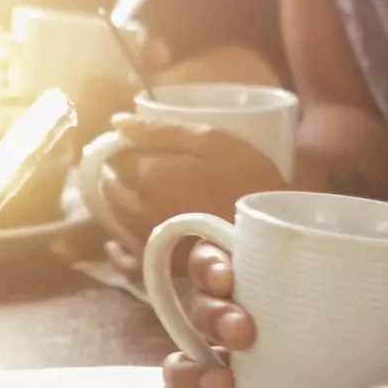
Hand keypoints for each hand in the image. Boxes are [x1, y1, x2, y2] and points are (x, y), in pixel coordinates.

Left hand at [99, 117, 285, 245]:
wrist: (276, 225)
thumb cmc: (246, 175)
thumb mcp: (208, 139)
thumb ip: (158, 129)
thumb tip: (116, 122)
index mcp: (146, 176)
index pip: (114, 158)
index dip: (120, 148)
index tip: (132, 144)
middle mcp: (138, 210)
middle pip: (112, 187)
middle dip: (117, 174)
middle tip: (137, 166)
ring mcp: (149, 241)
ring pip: (116, 218)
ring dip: (119, 203)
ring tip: (140, 193)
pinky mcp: (164, 266)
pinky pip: (127, 261)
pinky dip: (119, 251)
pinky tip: (118, 242)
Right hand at [160, 245, 387, 387]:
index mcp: (279, 274)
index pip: (223, 253)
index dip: (212, 262)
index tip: (231, 275)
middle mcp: (248, 310)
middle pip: (200, 301)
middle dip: (212, 313)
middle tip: (246, 333)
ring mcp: (240, 357)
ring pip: (190, 349)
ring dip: (194, 362)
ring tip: (225, 381)